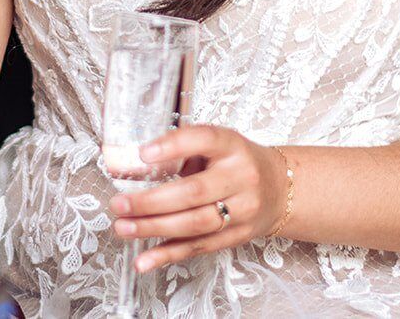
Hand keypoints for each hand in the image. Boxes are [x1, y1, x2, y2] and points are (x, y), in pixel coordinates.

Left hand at [107, 125, 290, 273]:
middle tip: (119, 203)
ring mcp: (241, 211)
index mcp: (232, 146)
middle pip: (193, 192)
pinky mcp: (236, 237)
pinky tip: (144, 260)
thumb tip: (134, 163)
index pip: (204, 139)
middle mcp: (240, 178)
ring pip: (194, 224)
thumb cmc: (238, 162)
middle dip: (151, 201)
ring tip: (124, 227)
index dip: (173, 146)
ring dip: (154, 229)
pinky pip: (198, 248)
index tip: (143, 153)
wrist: (279, 189)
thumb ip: (184, 150)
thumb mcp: (218, 144)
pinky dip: (167, 255)